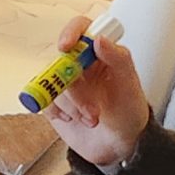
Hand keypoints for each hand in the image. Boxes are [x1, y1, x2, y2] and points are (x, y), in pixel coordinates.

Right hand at [42, 15, 151, 169]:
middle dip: (75, 89)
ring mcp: (65, 82)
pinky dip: (58, 112)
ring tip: (91, 119)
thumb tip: (99, 39)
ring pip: (52, 83)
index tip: (66, 46)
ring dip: (71, 105)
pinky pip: (44, 99)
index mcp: (101, 53)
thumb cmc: (129, 113)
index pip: (82, 29)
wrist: (118, 145)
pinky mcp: (54, 101)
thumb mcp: (130, 85)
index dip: (70, 33)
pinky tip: (74, 120)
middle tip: (92, 109)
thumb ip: (118, 58)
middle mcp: (81, 64)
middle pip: (62, 60)